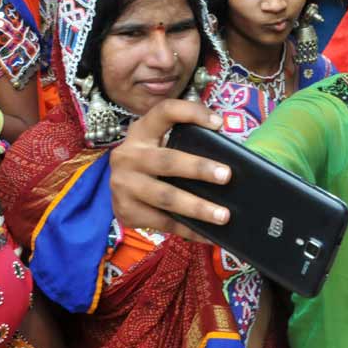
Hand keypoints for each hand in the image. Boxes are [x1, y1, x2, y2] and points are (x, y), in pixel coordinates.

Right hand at [109, 98, 230, 240]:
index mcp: (141, 132)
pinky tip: (209, 235)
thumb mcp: (159, 144)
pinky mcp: (126, 211)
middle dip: (198, 168)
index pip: (165, 112)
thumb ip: (184, 143)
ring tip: (223, 215)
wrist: (118, 187)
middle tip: (227, 176)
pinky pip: (163, 222)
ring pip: (166, 197)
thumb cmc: (152, 161)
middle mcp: (128, 156)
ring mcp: (123, 185)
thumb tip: (230, 157)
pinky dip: (189, 230)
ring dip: (197, 207)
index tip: (219, 123)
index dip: (192, 113)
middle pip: (167, 161)